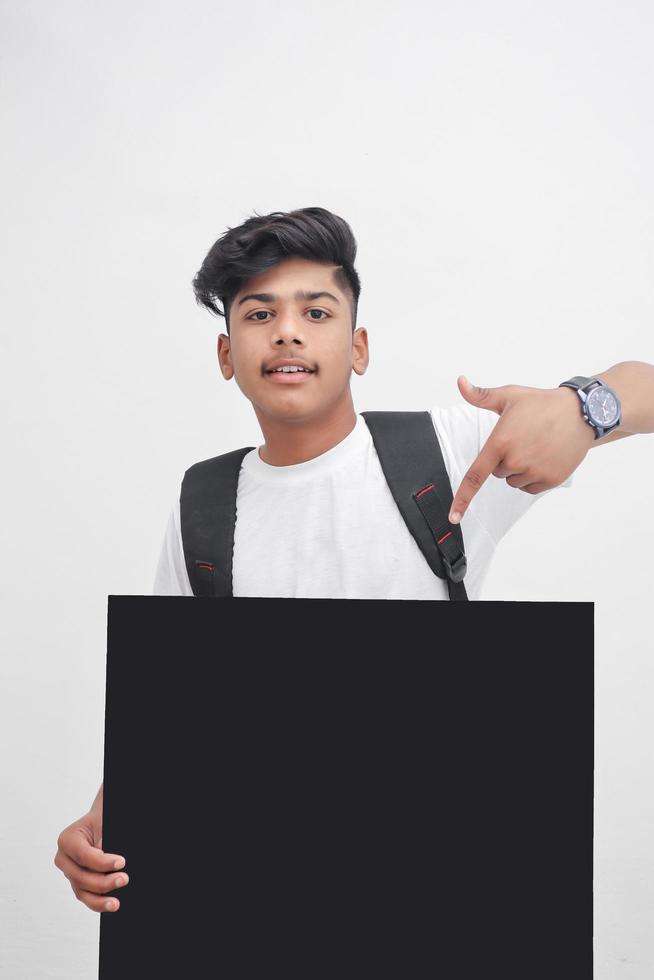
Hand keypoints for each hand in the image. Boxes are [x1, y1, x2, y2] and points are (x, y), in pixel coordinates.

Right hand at [54, 806, 127, 912]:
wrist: (100, 822)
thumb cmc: (102, 820)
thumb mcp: (104, 822)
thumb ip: (103, 838)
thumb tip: (106, 857)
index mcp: (67, 840)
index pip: (83, 855)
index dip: (102, 862)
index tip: (121, 863)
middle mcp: (64, 858)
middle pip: (81, 877)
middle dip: (103, 882)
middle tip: (124, 879)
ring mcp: (70, 873)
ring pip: (82, 891)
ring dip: (99, 899)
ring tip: (115, 903)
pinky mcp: (78, 883)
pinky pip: (86, 896)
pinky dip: (98, 902)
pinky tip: (110, 904)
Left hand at [448, 375, 593, 523]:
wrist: (582, 412)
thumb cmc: (542, 403)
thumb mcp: (510, 395)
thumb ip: (480, 395)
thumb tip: (460, 382)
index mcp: (501, 442)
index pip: (476, 476)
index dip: (462, 499)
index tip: (454, 517)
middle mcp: (517, 460)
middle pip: (497, 472)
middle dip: (504, 459)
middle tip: (523, 439)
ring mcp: (535, 472)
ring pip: (514, 481)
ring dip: (519, 469)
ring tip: (536, 446)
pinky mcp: (551, 480)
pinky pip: (530, 488)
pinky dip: (533, 477)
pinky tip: (545, 457)